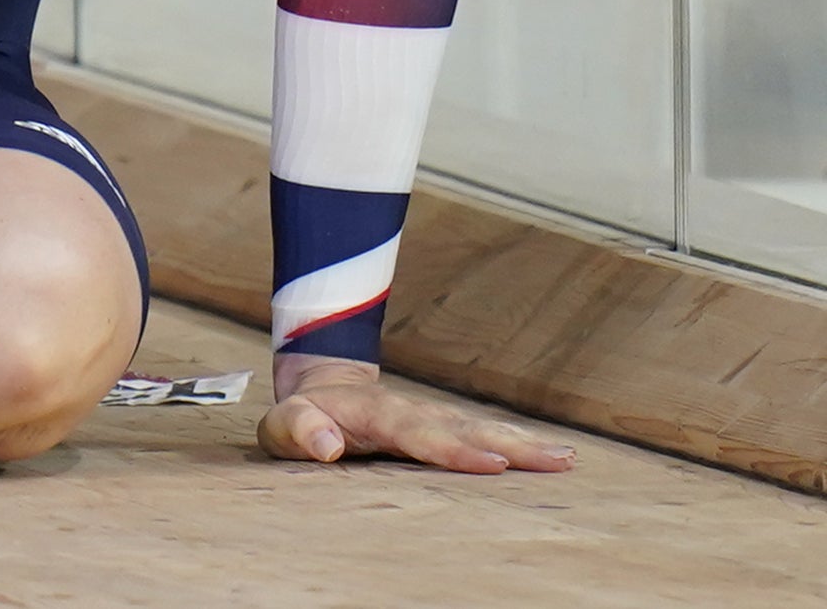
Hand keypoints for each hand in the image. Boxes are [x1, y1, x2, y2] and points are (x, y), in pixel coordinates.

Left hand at [258, 353, 577, 473]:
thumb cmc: (302, 417)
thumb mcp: (282, 425)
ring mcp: (433, 417)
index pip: (417, 432)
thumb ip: (299, 430)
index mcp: (375, 413)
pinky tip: (557, 457)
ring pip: (482, 427)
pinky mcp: (446, 426)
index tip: (490, 461)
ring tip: (565, 458)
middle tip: (553, 460)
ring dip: (524, 442)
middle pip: (464, 427)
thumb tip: (326, 445)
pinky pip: (485, 434)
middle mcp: (413, 411)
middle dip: (508, 443)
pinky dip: (521, 443)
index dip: (452, 448)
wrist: (321, 387)